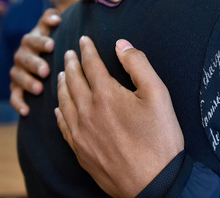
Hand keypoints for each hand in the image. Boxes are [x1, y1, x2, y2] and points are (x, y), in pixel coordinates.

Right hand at [9, 9, 60, 115]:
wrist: (43, 57)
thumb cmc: (53, 40)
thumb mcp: (52, 27)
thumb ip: (51, 18)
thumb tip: (55, 18)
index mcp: (32, 39)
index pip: (34, 39)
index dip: (41, 41)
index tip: (52, 45)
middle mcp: (22, 54)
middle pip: (24, 58)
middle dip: (35, 64)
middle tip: (46, 71)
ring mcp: (18, 71)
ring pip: (18, 76)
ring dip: (27, 82)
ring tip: (39, 89)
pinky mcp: (16, 87)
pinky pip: (14, 95)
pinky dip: (18, 103)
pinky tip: (26, 111)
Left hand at [56, 37, 183, 197]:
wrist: (153, 182)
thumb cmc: (160, 137)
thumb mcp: (158, 94)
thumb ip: (138, 64)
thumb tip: (121, 44)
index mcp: (106, 94)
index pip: (91, 64)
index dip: (87, 49)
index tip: (83, 39)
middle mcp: (87, 111)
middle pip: (74, 80)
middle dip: (71, 63)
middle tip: (68, 53)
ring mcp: (81, 133)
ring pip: (64, 102)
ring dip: (62, 84)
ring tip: (62, 74)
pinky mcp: (80, 151)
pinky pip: (63, 125)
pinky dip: (59, 111)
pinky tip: (60, 107)